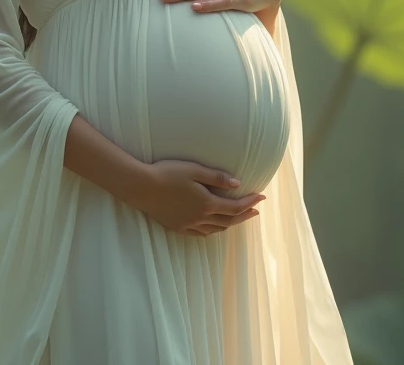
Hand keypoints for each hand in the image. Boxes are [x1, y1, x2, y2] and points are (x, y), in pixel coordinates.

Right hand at [136, 159, 265, 236]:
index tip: (261, 197)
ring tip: (238, 218)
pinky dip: (213, 230)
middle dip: (244, 215)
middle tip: (255, 210)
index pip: (235, 207)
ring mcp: (188, 225)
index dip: (250, 203)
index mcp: (206, 203)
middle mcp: (200, 218)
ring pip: (216, 229)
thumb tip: (238, 185)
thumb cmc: (168, 173)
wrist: (142, 187)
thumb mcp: (194, 170)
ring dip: (230, 224)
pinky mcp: (177, 227)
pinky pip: (201, 233)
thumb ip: (216, 178)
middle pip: (228, 221)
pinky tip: (213, 226)